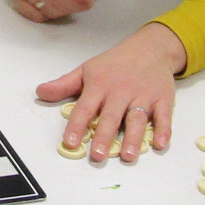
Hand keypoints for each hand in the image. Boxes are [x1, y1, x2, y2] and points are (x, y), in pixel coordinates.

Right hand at [12, 0, 96, 21]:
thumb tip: (88, 0)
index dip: (74, 4)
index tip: (83, 2)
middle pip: (53, 6)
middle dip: (68, 9)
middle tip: (75, 1)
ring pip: (44, 12)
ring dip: (58, 12)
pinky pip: (29, 14)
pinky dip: (41, 15)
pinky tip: (48, 4)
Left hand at [37, 22, 185, 162]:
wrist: (150, 48)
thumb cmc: (116, 63)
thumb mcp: (87, 69)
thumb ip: (64, 84)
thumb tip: (41, 92)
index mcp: (100, 85)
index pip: (85, 108)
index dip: (76, 125)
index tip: (69, 142)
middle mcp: (121, 91)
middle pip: (111, 116)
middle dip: (104, 136)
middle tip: (97, 155)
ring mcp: (142, 95)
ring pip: (137, 118)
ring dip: (133, 138)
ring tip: (128, 156)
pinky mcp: (162, 99)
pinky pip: (164, 116)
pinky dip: (163, 130)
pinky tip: (160, 144)